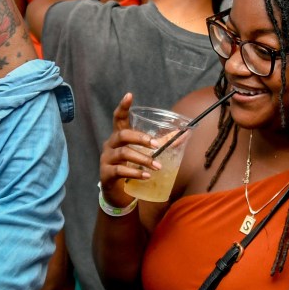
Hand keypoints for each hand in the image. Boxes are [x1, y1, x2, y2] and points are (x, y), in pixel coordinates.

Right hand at [98, 92, 157, 207]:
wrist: (118, 194)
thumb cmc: (131, 169)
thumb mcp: (143, 154)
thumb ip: (160, 144)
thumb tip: (182, 135)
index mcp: (119, 137)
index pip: (118, 118)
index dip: (122, 107)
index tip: (129, 95)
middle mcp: (110, 145)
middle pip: (122, 135)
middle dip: (140, 138)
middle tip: (156, 145)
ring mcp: (106, 159)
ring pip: (123, 153)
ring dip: (143, 159)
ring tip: (157, 166)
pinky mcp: (106, 174)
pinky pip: (120, 170)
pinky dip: (135, 173)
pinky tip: (146, 175)